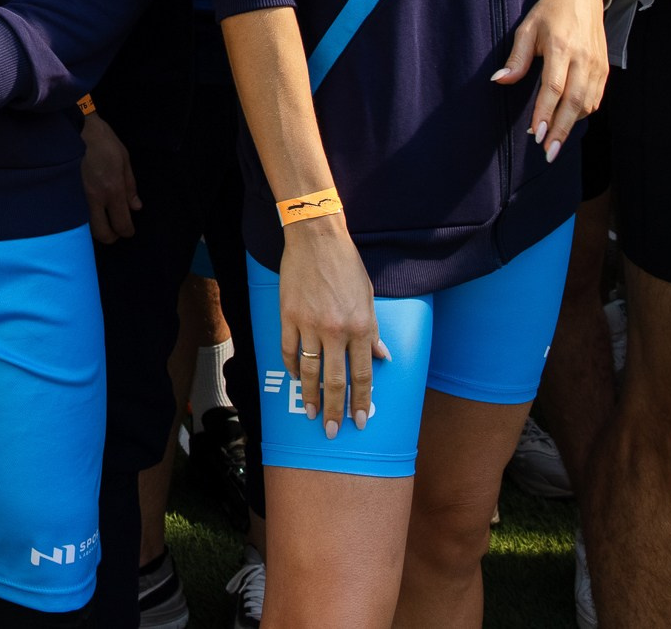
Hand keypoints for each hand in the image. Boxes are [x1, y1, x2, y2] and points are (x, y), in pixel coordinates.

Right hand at [78, 113, 139, 243]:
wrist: (74, 126)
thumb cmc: (102, 140)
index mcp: (112, 189)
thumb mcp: (124, 159)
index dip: (127, 231)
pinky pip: (75, 215)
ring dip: (96, 227)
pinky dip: (83, 218)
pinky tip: (87, 209)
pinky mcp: (65, 193)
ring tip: (101, 218)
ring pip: (86, 228)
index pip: (122, 224)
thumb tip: (136, 207)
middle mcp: (94, 198)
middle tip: (114, 226)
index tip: (128, 229)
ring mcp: (77, 197)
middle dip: (111, 236)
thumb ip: (130, 186)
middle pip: (102, 234)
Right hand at [277, 215, 387, 436]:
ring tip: (310, 414)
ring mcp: (309, 324)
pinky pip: (289, 350)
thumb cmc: (346, 265)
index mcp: (361, 327)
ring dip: (309, 396)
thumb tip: (382, 357)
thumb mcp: (369, 297)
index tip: (359, 420)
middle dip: (335, 409)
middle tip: (332, 431)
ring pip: (309, 371)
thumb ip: (374, 330)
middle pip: (334, 380)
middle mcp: (336, 330)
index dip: (361, 401)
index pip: (362, 375)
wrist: (317, 238)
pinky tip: (295, 377)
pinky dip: (292, 366)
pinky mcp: (288, 316)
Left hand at [494, 0, 608, 161]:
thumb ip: (516, 58)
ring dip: (570, 125)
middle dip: (560, 130)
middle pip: (574, 103)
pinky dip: (583, 113)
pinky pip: (596, 98)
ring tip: (554, 142)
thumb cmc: (550, 11)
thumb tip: (500, 80)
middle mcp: (582, 59)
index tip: (536, 133)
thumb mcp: (527, 28)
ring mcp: (597, 65)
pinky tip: (568, 122)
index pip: (553, 88)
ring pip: (587, 104)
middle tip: (548, 152)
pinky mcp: (605, 69)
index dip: (545, 112)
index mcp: (561, 48)